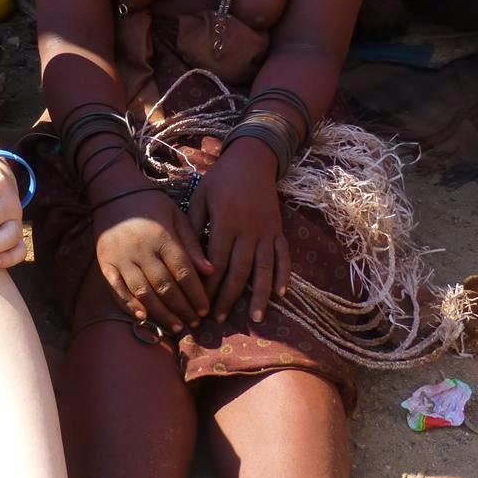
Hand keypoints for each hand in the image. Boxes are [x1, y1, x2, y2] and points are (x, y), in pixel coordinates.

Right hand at [94, 189, 211, 333]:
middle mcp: (141, 249)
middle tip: (195, 323)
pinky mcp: (105, 262)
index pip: (183, 272)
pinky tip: (143, 317)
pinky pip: (116, 289)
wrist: (114, 192)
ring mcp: (121, 257)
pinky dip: (129, 305)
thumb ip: (191, 244)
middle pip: (165, 286)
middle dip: (182, 308)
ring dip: (161, 313)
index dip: (196, 294)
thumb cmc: (152, 204)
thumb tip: (210, 271)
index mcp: (162, 236)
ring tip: (176, 327)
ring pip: (143, 292)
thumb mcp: (177, 216)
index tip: (206, 309)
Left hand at [188, 140, 288, 324]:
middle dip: (230, 296)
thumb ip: (195, 228)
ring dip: (260, 294)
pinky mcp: (279, 229)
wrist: (253, 159)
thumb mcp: (200, 197)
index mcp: (226, 222)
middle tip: (221, 319)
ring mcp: (267, 230)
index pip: (217, 262)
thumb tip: (192, 261)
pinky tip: (281, 294)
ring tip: (255, 318)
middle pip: (240, 270)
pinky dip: (284, 274)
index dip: (210, 286)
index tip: (201, 304)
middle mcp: (248, 229)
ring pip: (265, 268)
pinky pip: (284, 255)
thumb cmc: (220, 179)